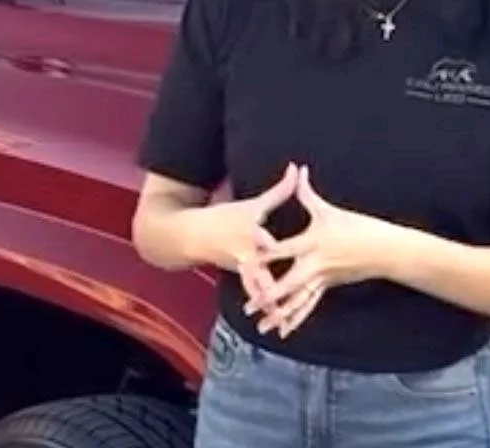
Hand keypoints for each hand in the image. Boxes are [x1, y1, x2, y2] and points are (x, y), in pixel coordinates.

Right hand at [194, 164, 298, 308]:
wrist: (193, 236)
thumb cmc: (227, 217)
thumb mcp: (253, 203)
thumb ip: (279, 190)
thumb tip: (296, 168)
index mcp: (249, 233)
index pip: (263, 238)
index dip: (270, 243)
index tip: (280, 246)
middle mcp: (246, 253)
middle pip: (261, 269)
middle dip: (271, 282)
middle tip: (282, 293)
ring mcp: (243, 268)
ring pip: (259, 288)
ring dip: (270, 303)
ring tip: (283, 319)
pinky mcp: (243, 278)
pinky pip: (258, 293)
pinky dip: (268, 306)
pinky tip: (280, 320)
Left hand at [245, 166, 396, 335]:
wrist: (385, 249)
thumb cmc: (356, 226)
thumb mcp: (328, 209)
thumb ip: (306, 192)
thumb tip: (297, 168)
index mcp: (313, 242)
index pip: (283, 249)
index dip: (264, 254)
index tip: (246, 260)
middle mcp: (316, 264)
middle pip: (287, 282)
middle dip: (267, 295)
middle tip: (248, 306)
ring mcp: (322, 278)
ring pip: (298, 300)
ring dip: (279, 313)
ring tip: (262, 327)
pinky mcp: (328, 286)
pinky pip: (308, 304)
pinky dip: (296, 317)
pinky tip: (285, 330)